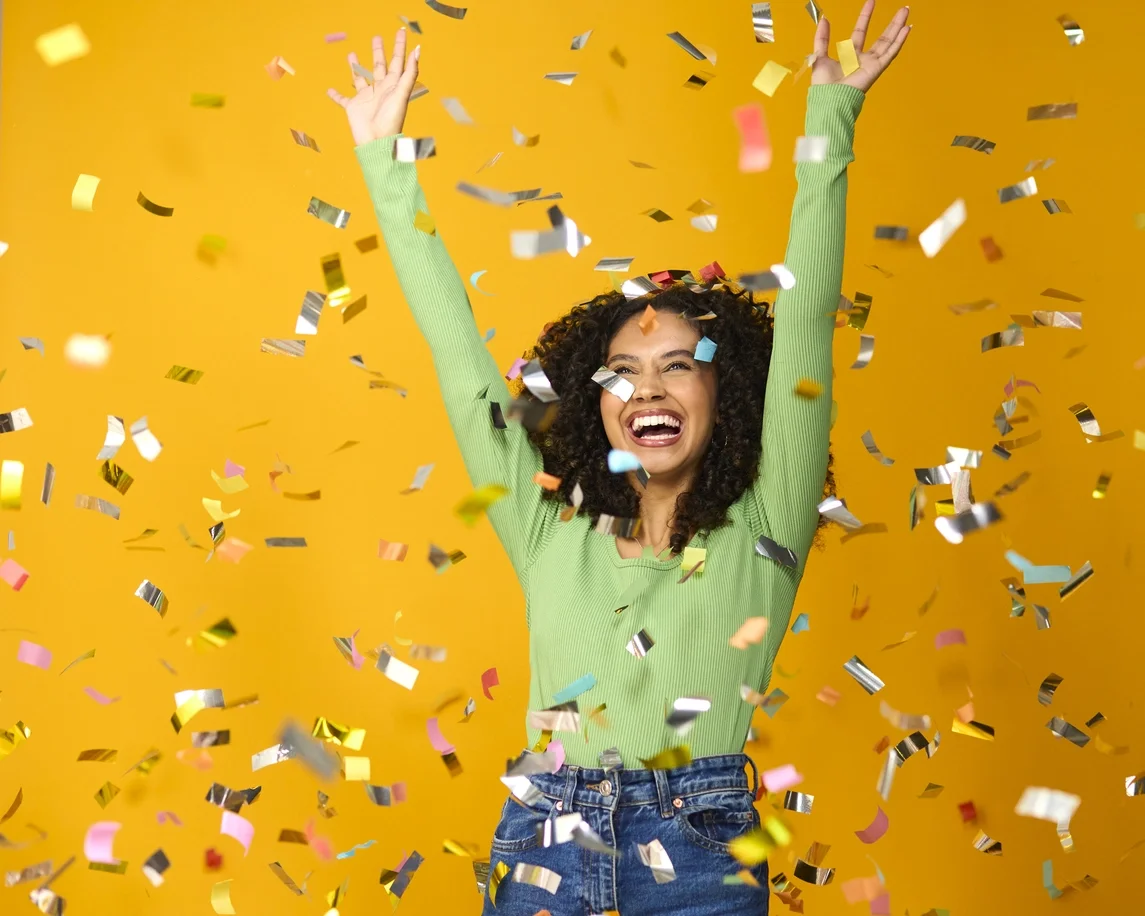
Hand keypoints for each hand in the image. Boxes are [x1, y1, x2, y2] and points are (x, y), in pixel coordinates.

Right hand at [327, 29, 419, 146]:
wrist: (377, 142)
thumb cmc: (391, 120)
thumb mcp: (401, 93)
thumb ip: (410, 72)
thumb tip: (418, 49)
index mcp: (393, 86)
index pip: (398, 62)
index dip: (400, 47)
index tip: (400, 32)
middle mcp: (380, 90)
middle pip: (379, 66)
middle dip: (379, 52)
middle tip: (376, 38)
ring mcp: (366, 98)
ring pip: (360, 79)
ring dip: (356, 67)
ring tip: (352, 54)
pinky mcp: (353, 107)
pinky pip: (342, 99)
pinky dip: (335, 95)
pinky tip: (329, 90)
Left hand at [811, 1, 909, 92]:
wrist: (829, 99)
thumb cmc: (823, 85)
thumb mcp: (819, 56)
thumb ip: (821, 38)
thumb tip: (824, 19)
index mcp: (850, 56)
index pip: (860, 32)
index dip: (865, 17)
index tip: (871, 2)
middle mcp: (863, 59)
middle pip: (881, 37)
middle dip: (891, 23)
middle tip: (902, 9)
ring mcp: (871, 64)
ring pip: (889, 42)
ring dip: (898, 27)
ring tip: (906, 12)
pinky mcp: (877, 68)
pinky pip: (890, 53)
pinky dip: (899, 41)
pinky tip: (906, 29)